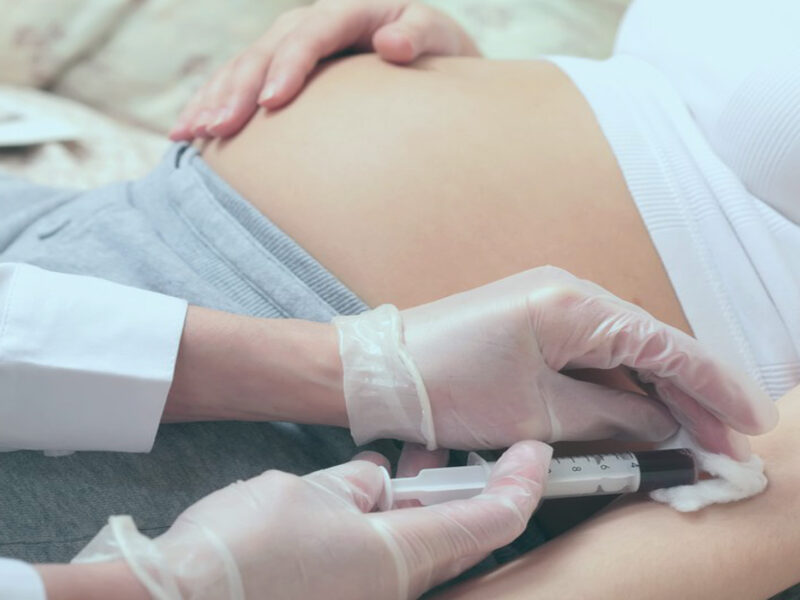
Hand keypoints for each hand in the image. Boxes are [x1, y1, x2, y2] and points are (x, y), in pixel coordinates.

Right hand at [73, 441, 550, 599]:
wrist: (177, 597)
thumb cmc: (245, 549)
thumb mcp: (308, 493)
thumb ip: (355, 485)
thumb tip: (374, 482)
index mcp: (399, 558)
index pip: (489, 520)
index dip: (522, 483)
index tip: (539, 453)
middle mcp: (392, 586)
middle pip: (454, 532)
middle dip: (461, 487)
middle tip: (459, 449)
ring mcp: (364, 593)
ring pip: (413, 541)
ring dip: (415, 500)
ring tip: (404, 459)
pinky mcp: (337, 593)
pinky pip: (377, 553)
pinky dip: (380, 519)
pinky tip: (361, 489)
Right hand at [169, 0, 478, 140]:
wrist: (424, 53)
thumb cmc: (435, 49)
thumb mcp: (437, 37)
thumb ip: (418, 36)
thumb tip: (391, 44)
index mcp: (349, 11)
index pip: (312, 34)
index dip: (289, 65)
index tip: (272, 103)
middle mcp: (311, 24)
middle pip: (265, 51)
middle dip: (238, 90)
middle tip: (219, 129)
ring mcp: (290, 46)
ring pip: (243, 67)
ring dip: (213, 99)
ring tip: (190, 134)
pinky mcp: (279, 69)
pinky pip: (238, 83)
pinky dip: (211, 104)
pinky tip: (188, 132)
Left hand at [334, 266, 777, 459]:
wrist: (376, 373)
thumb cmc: (444, 386)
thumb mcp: (537, 413)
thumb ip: (612, 421)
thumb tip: (662, 428)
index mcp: (574, 305)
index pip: (666, 347)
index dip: (714, 386)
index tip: (749, 422)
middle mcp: (569, 294)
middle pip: (649, 350)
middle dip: (689, 399)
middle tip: (723, 445)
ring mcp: (550, 307)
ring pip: (621, 357)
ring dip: (652, 399)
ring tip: (688, 443)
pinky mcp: (533, 325)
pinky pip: (589, 359)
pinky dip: (615, 392)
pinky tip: (635, 423)